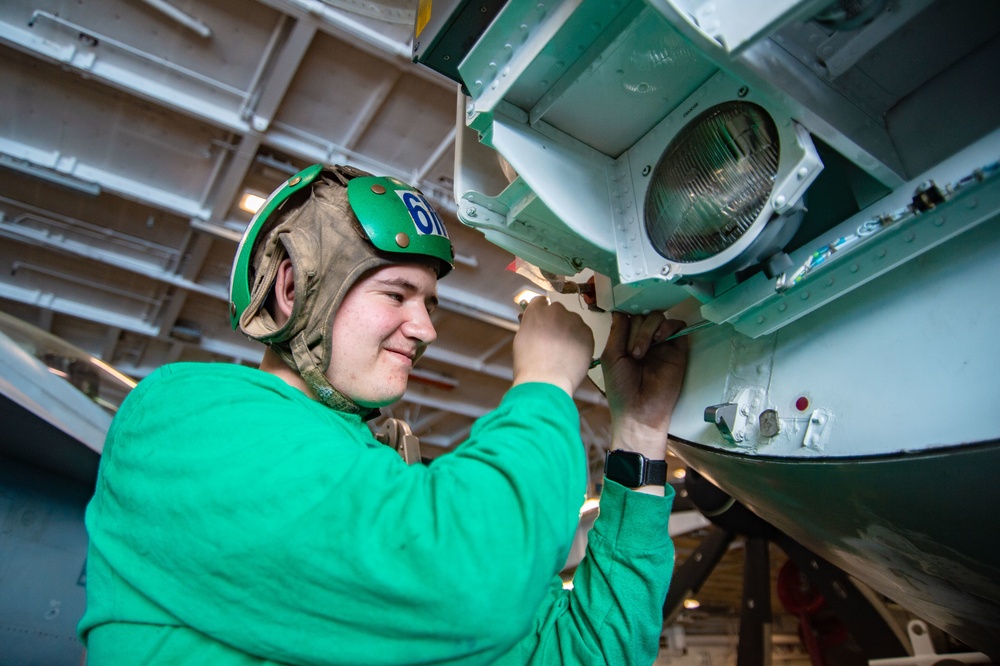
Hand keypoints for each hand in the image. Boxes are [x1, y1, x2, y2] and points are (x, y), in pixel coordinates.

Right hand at [512, 298, 593, 396]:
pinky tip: (573, 355)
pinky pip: (584, 333)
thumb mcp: (522, 339)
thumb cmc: (528, 363)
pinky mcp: (587, 333)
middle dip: (556, 322)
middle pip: (558, 311)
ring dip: (569, 330)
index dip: (541, 312)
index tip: (542, 321)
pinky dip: (580, 341)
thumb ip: (530, 325)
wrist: (546, 380)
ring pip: (573, 322)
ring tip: (564, 351)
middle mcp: (556, 310)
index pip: (540, 301)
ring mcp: (574, 321)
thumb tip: (535, 323)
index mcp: (537, 311)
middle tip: (553, 340)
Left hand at [600, 312, 688, 460]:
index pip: (628, 316)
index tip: (622, 327)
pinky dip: (667, 327)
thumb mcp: (612, 357)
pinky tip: (659, 339)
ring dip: (647, 330)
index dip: (626, 318)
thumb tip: (620, 311)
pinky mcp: (677, 348)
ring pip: (657, 317)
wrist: (640, 411)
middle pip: (642, 315)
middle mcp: (644, 339)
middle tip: (632, 353)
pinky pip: (677, 325)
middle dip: (635, 330)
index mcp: (626, 340)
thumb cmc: (622, 389)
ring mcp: (661, 343)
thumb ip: (617, 332)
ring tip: (641, 352)